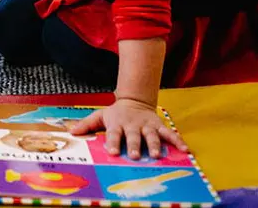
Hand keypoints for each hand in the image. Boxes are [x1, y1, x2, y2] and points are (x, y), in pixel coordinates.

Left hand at [70, 98, 187, 159]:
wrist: (134, 101)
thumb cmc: (115, 114)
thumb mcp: (100, 116)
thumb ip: (87, 124)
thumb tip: (72, 132)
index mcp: (117, 124)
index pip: (114, 134)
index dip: (112, 143)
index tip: (112, 152)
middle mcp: (132, 125)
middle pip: (133, 136)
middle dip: (134, 145)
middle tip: (134, 156)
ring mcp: (147, 126)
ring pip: (151, 135)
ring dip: (153, 145)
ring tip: (155, 155)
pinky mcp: (159, 126)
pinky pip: (169, 133)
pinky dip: (177, 141)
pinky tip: (185, 150)